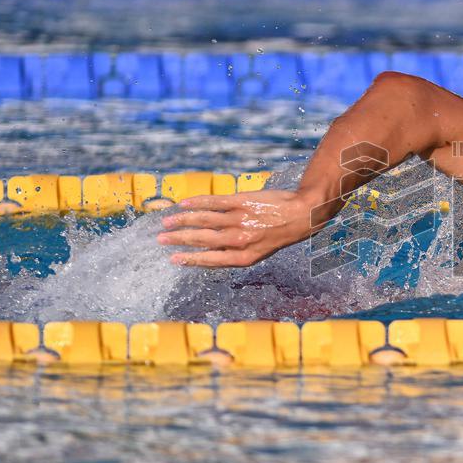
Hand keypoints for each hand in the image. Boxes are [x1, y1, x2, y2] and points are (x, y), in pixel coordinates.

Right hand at [158, 190, 316, 267]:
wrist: (301, 214)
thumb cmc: (280, 235)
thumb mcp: (261, 251)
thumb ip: (236, 252)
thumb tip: (209, 252)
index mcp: (245, 256)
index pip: (211, 260)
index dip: (190, 260)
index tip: (173, 259)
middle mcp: (240, 239)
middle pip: (202, 240)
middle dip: (179, 240)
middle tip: (161, 239)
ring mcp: (240, 219)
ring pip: (204, 220)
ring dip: (182, 221)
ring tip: (167, 223)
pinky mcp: (241, 201)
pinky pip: (214, 202)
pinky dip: (197, 203)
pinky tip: (184, 204)